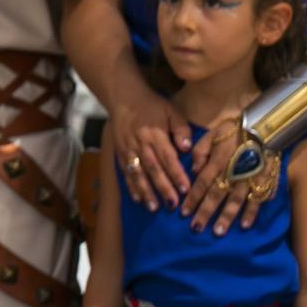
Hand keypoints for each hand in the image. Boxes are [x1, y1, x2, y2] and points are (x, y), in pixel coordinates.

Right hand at [109, 91, 193, 208]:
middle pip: (153, 169)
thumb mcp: (171, 110)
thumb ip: (181, 128)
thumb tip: (186, 148)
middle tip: (173, 205)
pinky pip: (125, 172)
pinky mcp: (120, 153)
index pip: (168, 157)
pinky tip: (137, 198)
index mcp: (155, 134)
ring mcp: (128, 150)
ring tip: (154, 207)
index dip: (177, 174)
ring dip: (146, 191)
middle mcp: (141, 144)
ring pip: (138, 173)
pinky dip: (131, 186)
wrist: (123, 98)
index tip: (186, 189)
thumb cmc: (152, 105)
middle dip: (163, 188)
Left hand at [182, 117, 265, 233]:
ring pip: (235, 202)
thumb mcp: (211, 134)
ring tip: (218, 232)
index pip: (201, 184)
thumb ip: (200, 152)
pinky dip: (251, 213)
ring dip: (226, 218)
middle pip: (215, 196)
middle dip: (205, 213)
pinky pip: (257, 200)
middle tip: (196, 229)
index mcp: (216, 163)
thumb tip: (193, 170)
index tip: (183, 213)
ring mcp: (247, 180)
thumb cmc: (233, 131)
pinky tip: (245, 225)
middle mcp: (230, 174)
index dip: (192, 199)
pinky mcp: (262, 182)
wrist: (263, 128)